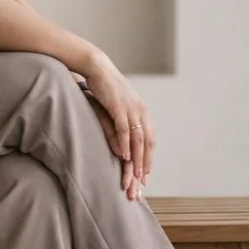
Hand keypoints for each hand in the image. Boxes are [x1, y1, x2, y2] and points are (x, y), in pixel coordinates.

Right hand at [82, 50, 154, 185]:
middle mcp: (140, 111)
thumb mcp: (118, 103)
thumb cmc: (105, 86)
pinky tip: (125, 156)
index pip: (150, 139)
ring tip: (136, 175)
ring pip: (138, 139)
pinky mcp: (119, 107)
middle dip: (145, 163)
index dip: (149, 157)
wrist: (98, 67)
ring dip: (138, 159)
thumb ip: (123, 118)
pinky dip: (126, 144)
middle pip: (147, 142)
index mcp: (142, 111)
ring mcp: (131, 109)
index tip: (146, 174)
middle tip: (143, 181)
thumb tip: (124, 134)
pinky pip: (124, 130)